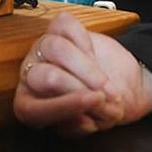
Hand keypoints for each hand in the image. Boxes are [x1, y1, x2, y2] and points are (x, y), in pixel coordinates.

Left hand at [13, 12, 151, 136]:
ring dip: (89, 70)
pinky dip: (85, 41)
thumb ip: (85, 126)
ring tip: (108, 85)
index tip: (94, 101)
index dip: (62, 106)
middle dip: (80, 87)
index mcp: (30, 107)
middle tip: (107, 98)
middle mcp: (30, 77)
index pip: (32, 110)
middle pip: (46, 77)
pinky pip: (66, 26)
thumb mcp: (94, 124)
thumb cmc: (102, 106)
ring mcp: (41, 50)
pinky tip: (95, 56)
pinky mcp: (57, 29)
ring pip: (56, 49)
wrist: (122, 83)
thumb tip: (85, 123)